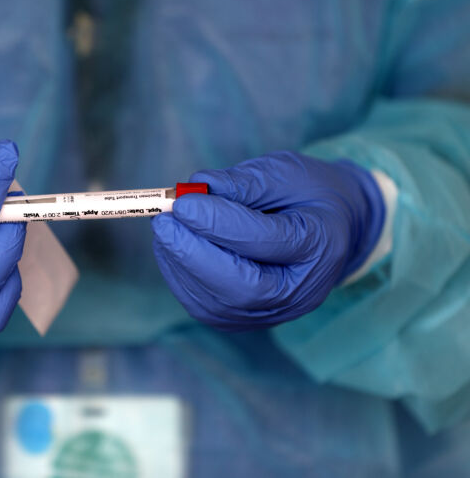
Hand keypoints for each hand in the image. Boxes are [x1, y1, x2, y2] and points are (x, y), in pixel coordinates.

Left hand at [152, 151, 384, 330]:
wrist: (331, 230)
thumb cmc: (305, 194)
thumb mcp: (284, 172)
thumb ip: (242, 182)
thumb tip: (194, 187)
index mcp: (321, 245)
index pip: (264, 242)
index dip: (218, 223)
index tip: (182, 202)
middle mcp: (301, 291)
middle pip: (242, 289)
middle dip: (193, 254)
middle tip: (163, 221)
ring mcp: (274, 313)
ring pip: (217, 304)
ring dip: (179, 264)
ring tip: (165, 227)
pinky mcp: (245, 320)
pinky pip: (204, 307)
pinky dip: (179, 276)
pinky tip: (170, 246)